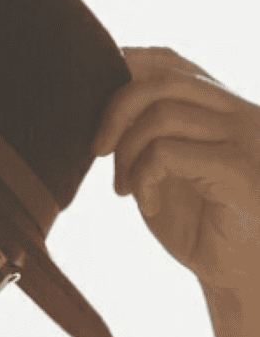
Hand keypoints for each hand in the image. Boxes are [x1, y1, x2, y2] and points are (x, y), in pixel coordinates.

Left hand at [92, 47, 259, 294]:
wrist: (240, 274)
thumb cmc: (200, 224)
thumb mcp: (165, 171)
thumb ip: (144, 134)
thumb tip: (94, 104)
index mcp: (221, 107)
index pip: (170, 61)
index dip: (125, 65)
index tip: (91, 95)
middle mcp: (239, 113)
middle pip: (161, 80)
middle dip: (113, 111)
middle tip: (97, 151)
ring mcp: (244, 138)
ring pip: (161, 115)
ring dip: (127, 154)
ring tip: (125, 188)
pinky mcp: (239, 169)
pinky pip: (168, 153)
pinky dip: (143, 178)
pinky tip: (147, 205)